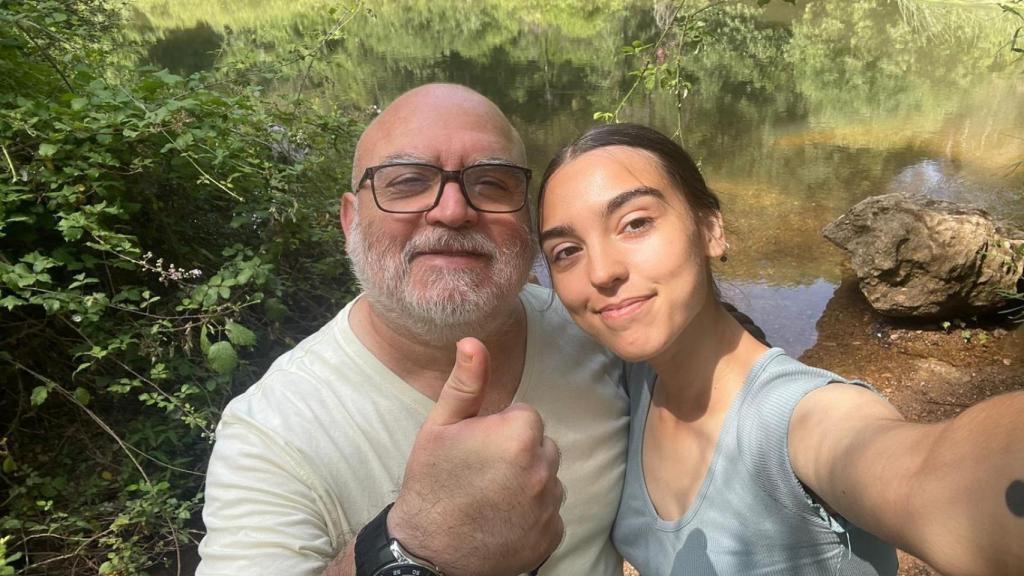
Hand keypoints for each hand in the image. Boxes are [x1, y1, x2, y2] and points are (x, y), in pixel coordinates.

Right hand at [388, 338, 562, 575]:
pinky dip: (532, 514)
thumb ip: (466, 383)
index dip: (498, 429)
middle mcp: (543, 468)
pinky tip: (502, 518)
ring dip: (528, 481)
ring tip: (491, 496)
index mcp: (519, 434)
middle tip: (482, 472)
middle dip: (518, 452)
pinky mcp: (551, 535)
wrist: (429, 550)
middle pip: (540, 445)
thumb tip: (473, 341)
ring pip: (547, 478)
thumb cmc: (431, 482)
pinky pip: (549, 512)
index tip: (477, 447)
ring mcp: (549, 506)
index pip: (525, 416)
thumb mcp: (440, 427)